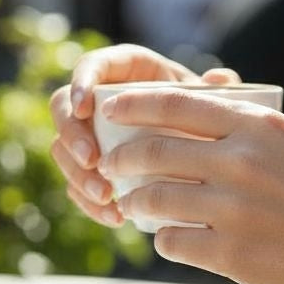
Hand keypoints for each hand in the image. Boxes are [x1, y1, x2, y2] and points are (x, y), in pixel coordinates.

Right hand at [49, 43, 239, 226]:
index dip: (82, 83)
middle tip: (92, 160)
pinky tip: (113, 217)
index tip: (86, 108)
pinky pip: (76, 185)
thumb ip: (220, 89)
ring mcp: (94, 137)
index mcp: (129, 73)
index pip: (93, 66)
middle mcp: (103, 101)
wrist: (212, 155)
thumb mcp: (218, 103)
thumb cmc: (214, 119)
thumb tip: (219, 78)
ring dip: (77, 174)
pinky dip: (89, 202)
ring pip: (64, 149)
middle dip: (72, 135)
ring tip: (106, 195)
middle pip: (64, 108)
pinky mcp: (96, 170)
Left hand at [98, 87, 283, 283]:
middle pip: (155, 151)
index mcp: (262, 127)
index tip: (110, 112)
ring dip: (137, 203)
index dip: (132, 106)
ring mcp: (236, 211)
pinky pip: (173, 243)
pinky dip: (165, 241)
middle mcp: (244, 163)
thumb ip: (250, 135)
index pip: (175, 103)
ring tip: (136, 206)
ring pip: (155, 199)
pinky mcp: (234, 256)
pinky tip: (173, 240)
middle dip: (123, 159)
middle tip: (114, 167)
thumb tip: (192, 127)